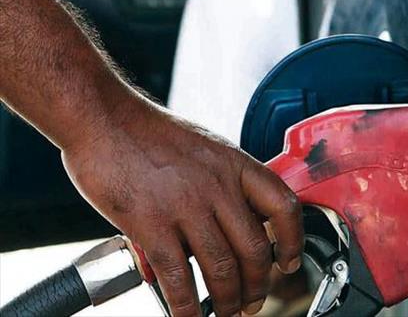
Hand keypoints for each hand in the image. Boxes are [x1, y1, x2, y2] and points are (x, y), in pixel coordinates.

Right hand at [61, 99, 303, 316]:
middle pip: (255, 248)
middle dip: (257, 285)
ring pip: (222, 268)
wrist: (105, 118)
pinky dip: (186, 306)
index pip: (283, 205)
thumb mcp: (204, 147)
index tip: (289, 262)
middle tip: (252, 301)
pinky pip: (178, 277)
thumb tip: (226, 225)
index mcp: (235, 164)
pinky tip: (187, 315)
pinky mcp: (151, 224)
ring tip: (225, 312)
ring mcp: (186, 205)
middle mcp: (217, 185)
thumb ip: (221, 184)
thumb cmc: (150, 132)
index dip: (293, 240)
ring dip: (227, 301)